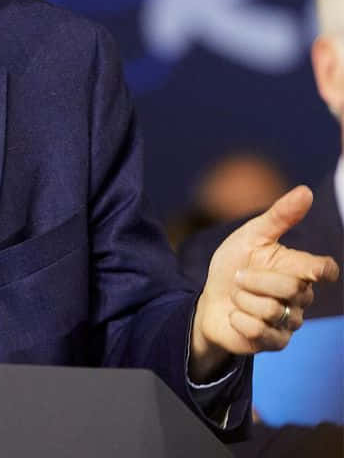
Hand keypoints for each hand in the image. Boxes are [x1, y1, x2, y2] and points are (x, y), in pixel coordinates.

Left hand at [189, 186, 339, 381]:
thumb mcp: (249, 237)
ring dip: (242, 300)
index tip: (310, 270)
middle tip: (239, 278)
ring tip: (237, 298)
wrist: (209, 301)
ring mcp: (290, 321)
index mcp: (298, 268)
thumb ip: (278, 216)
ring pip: (272, 309)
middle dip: (254, 280)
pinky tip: (236, 316)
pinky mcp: (275, 342)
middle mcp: (301, 296)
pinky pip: (259, 331)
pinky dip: (238, 320)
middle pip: (292, 287)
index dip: (320, 270)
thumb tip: (306, 191)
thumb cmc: (232, 266)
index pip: (324, 269)